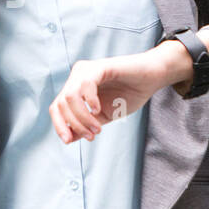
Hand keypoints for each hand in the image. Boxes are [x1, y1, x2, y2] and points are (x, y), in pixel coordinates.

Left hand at [48, 50, 167, 143]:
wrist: (152, 78)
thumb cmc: (129, 95)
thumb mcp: (104, 116)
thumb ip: (85, 125)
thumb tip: (68, 138)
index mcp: (75, 88)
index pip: (56, 107)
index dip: (59, 125)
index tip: (68, 141)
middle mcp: (77, 77)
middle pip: (61, 104)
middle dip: (75, 124)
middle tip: (92, 136)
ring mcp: (87, 70)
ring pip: (70, 97)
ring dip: (82, 117)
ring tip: (97, 128)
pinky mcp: (99, 66)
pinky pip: (85, 85)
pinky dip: (90, 101)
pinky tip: (98, 110)